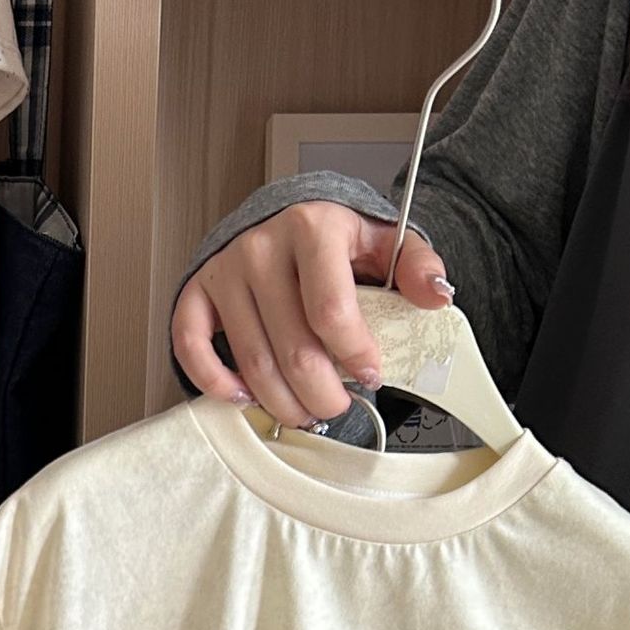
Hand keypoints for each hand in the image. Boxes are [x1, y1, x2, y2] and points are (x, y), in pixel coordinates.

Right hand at [172, 202, 455, 425]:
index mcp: (312, 228)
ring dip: (282, 402)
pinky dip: (216, 383)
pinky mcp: (196, 293)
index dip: (354, 354)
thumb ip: (416, 266)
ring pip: (252, 362)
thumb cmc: (333, 241)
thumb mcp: (384, 242)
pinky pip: (192, 348)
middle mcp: (261, 248)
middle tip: (339, 407)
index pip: (330, 310)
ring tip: (305, 411)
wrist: (281, 219)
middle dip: (321, 393)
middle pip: (293, 348)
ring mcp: (224, 272)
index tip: (372, 374)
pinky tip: (244, 397)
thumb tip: (436, 297)